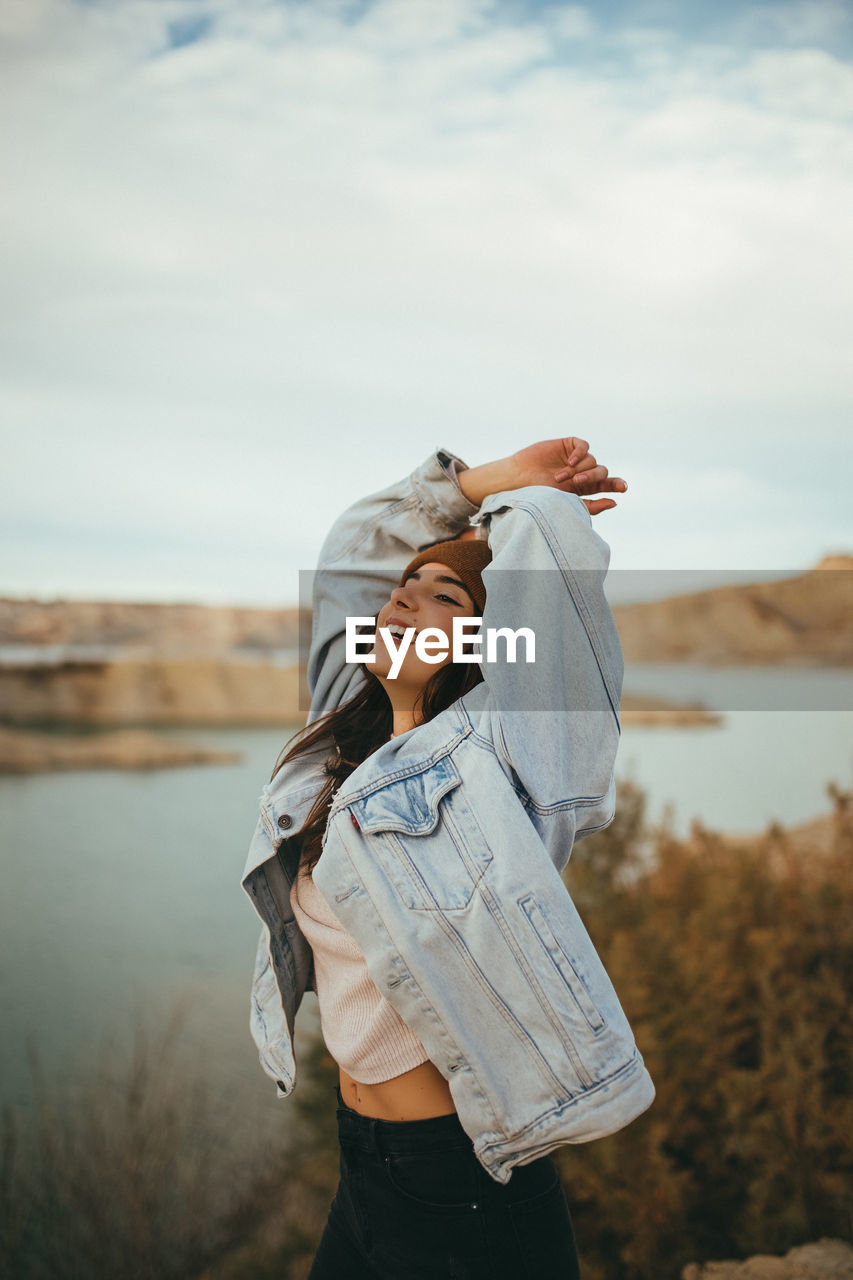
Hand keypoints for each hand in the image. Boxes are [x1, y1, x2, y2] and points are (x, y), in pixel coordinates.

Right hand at [457, 437, 626, 513]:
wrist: (519, 478)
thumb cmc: (539, 495)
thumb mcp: (566, 504)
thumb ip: (591, 506)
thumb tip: (615, 502)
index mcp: (584, 488)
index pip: (606, 485)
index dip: (616, 485)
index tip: (623, 488)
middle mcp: (582, 472)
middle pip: (601, 472)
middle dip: (593, 477)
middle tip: (578, 482)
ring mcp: (575, 458)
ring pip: (592, 461)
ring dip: (578, 470)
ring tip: (561, 477)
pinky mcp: (568, 445)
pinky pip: (583, 446)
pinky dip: (580, 453)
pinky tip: (570, 461)